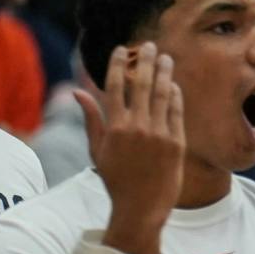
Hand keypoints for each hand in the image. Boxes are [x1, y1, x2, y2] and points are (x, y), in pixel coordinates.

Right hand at [81, 43, 184, 253]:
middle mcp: (138, 127)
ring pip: (162, 95)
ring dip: (164, 73)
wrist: (141, 208)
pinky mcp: (177, 143)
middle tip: (150, 45)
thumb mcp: (97, 150)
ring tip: (166, 58)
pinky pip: (176, 112)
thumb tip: (77, 91)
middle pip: (142, 84)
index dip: (118, 64)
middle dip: (146, 61)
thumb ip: (91, 118)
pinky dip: (175, 96)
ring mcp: (159, 134)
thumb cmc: (116, 180)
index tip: (121, 49)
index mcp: (115, 127)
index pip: (116, 86)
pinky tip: (174, 85)